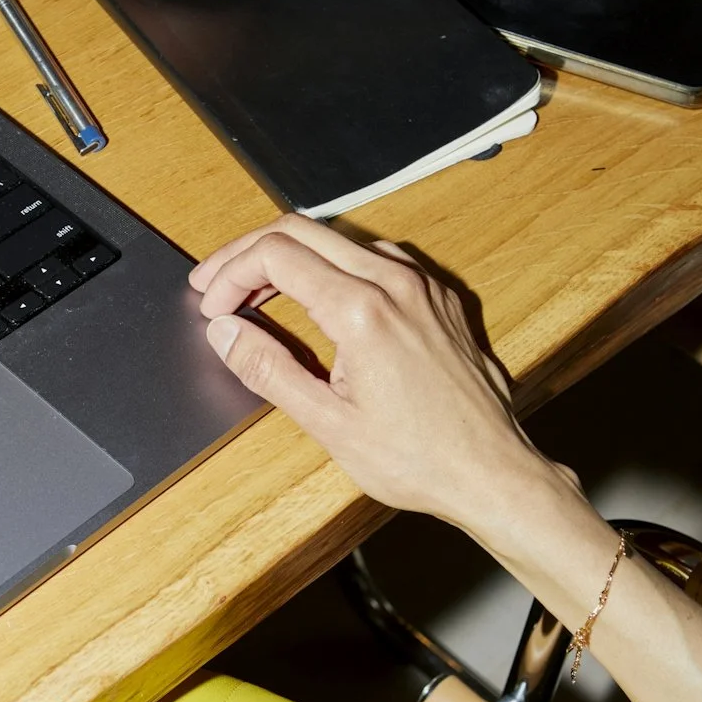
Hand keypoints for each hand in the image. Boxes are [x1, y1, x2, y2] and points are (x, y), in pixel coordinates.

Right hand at [191, 215, 557, 538]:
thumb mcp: (327, 422)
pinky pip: (377, 257)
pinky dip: (335, 266)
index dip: (231, 274)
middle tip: (216, 285)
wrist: (489, 470)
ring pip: (339, 239)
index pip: (275, 255)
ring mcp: (422, 285)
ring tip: (260, 292)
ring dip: (293, 257)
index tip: (212, 306)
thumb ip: (268, 369)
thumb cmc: (417, 458)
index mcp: (362, 310)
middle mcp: (395, 282)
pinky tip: (322, 297)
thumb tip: (225, 332)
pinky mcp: (439, 296)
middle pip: (302, 231)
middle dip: (249, 254)